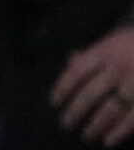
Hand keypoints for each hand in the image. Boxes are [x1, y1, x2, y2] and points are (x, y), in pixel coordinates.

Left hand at [53, 26, 133, 146]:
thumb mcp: (114, 40)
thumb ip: (94, 52)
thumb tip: (70, 62)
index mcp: (105, 52)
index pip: (77, 73)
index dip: (62, 89)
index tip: (54, 103)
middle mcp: (118, 68)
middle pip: (90, 94)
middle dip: (75, 112)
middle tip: (66, 124)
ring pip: (110, 110)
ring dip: (95, 125)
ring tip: (86, 135)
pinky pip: (131, 119)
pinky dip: (119, 132)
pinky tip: (108, 141)